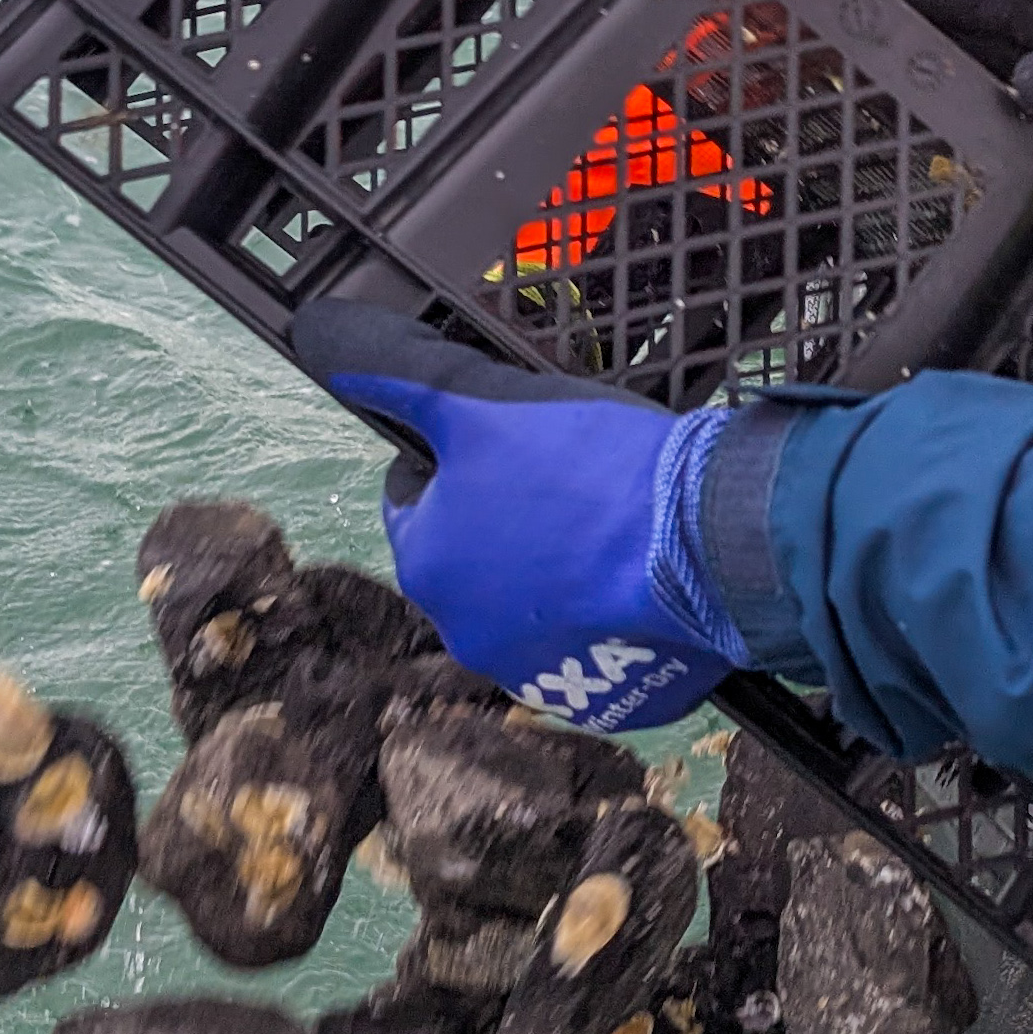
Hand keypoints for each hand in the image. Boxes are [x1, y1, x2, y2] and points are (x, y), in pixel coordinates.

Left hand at [289, 306, 740, 732]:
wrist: (708, 541)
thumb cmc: (587, 469)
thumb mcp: (481, 402)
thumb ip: (401, 376)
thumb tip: (324, 336)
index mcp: (426, 566)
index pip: (416, 499)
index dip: (459, 457)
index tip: (511, 442)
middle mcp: (466, 634)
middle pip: (474, 555)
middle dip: (508, 517)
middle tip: (566, 478)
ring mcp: (539, 674)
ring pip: (533, 600)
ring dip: (555, 566)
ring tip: (608, 523)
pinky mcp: (608, 698)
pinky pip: (594, 644)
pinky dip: (607, 612)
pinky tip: (636, 573)